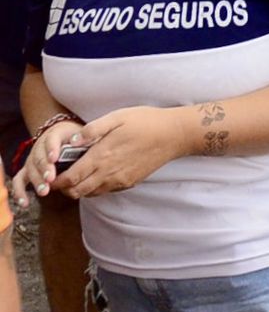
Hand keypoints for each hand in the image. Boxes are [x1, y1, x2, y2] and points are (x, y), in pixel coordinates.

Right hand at [11, 119, 83, 208]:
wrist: (62, 134)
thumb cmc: (75, 137)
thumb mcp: (81, 134)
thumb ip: (84, 139)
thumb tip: (86, 144)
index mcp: (55, 134)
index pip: (52, 140)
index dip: (52, 149)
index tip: (54, 158)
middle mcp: (40, 146)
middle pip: (39, 157)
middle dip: (44, 169)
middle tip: (50, 179)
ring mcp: (32, 158)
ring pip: (30, 169)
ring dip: (36, 181)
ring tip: (44, 191)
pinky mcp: (27, 170)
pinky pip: (19, 181)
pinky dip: (19, 192)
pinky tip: (24, 203)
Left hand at [48, 107, 187, 197]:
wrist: (174, 135)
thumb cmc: (146, 121)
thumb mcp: (118, 117)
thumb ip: (93, 129)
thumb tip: (72, 141)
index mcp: (102, 156)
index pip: (71, 178)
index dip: (57, 181)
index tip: (51, 176)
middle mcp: (108, 173)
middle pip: (77, 191)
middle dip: (65, 188)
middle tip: (61, 177)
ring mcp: (119, 181)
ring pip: (90, 194)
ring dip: (80, 188)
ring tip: (78, 175)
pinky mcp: (129, 183)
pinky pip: (105, 191)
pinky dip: (95, 187)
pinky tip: (99, 173)